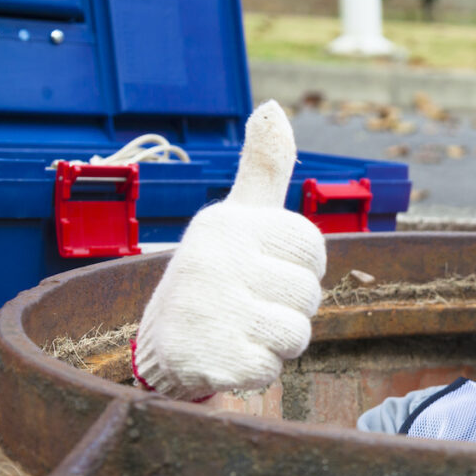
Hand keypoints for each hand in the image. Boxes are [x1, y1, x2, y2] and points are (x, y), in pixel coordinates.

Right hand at [133, 101, 325, 399]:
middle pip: (309, 295)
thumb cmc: (218, 270)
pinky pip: (272, 368)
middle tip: (249, 303)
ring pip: (296, 334)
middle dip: (289, 306)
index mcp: (229, 224)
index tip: (265, 266)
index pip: (312, 249)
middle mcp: (215, 261)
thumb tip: (272, 108)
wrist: (162, 342)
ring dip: (277, 340)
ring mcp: (211, 312)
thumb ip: (263, 167)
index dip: (300, 266)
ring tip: (240, 327)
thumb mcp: (239, 215)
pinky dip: (257, 368)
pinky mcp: (212, 359)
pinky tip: (228, 353)